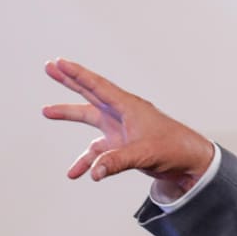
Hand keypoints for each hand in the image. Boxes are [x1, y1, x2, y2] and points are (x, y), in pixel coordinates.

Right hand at [43, 58, 214, 198]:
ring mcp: (122, 129)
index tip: (60, 62)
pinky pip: (97, 151)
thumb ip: (117, 161)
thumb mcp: (144, 153)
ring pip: (90, 118)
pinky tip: (76, 173)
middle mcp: (123, 114)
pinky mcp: (122, 145)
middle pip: (91, 94)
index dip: (78, 74)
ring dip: (69, 115)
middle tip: (50, 66)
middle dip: (70, 81)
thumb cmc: (174, 149)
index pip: (98, 87)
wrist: (190, 162)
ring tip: (46, 111)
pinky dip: (86, 161)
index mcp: (129, 107)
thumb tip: (93, 172)